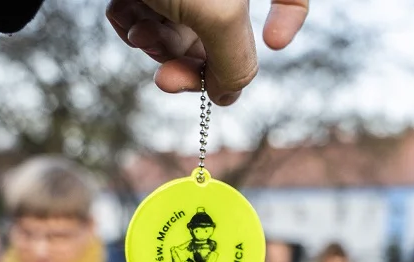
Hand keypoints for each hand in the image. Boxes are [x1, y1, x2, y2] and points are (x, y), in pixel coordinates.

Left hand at [106, 0, 308, 104]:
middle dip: (192, 60)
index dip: (290, 17)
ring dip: (158, 46)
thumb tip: (228, 96)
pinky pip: (145, 12)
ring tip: (141, 37)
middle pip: (222, 31)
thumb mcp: (217, 14)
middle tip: (168, 80)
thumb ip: (236, 62)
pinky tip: (123, 17)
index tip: (275, 41)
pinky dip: (132, 23)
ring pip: (179, 28)